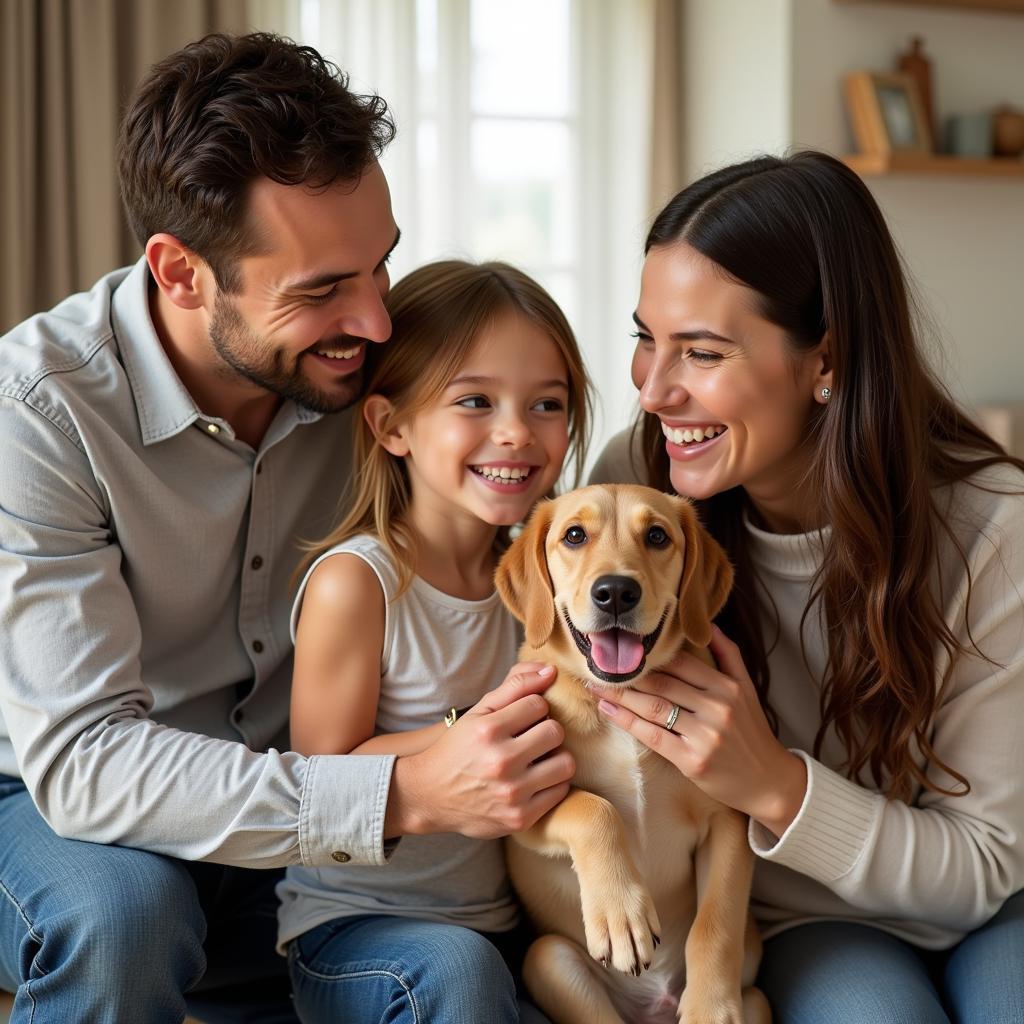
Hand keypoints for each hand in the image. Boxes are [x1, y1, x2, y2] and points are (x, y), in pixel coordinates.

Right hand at [385, 662, 574, 838]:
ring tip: (538, 759)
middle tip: (533, 738)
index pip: (539, 705)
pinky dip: (552, 783)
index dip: (533, 708)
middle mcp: (501, 761)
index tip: (523, 718)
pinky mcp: (520, 818)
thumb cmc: (458, 748)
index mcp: (488, 730)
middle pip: (555, 732)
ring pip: (565, 763)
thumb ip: (514, 687)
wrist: (429, 796)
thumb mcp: (478, 713)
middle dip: (547, 731)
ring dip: (555, 758)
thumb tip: (551, 671)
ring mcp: (512, 793)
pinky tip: (535, 780)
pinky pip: (560, 791)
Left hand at [591, 627, 805, 836]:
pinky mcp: (693, 760)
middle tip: (600, 667)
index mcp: (728, 687)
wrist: (769, 782)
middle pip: (663, 684)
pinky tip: (609, 710)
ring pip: (654, 707)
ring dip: (621, 696)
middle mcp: (718, 707)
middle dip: (628, 676)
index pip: (680, 664)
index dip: (650, 657)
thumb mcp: (748, 689)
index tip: (624, 650)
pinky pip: (653, 735)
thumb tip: (709, 625)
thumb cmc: (752, 733)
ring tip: (598, 686)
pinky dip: (627, 721)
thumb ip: (729, 655)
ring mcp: (705, 734)